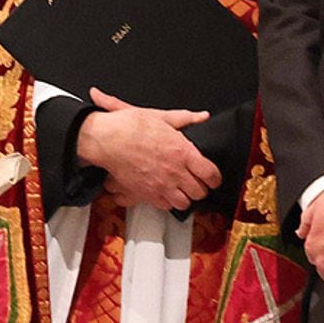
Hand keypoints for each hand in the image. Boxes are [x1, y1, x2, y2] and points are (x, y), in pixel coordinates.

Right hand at [78, 88, 216, 210]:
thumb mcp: (161, 117)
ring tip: (182, 188)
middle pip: (200, 192)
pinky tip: (165, 191)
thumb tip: (201, 116)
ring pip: (185, 203)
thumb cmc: (130, 127)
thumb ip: (185, 118)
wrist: (107, 140)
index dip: (215, 178)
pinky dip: (168, 201)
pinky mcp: (147, 194)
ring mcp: (161, 185)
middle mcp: (175, 172)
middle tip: (197, 181)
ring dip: (186, 197)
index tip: (213, 177)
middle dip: (201, 187)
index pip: (211, 174)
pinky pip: (166, 206)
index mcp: (182, 152)